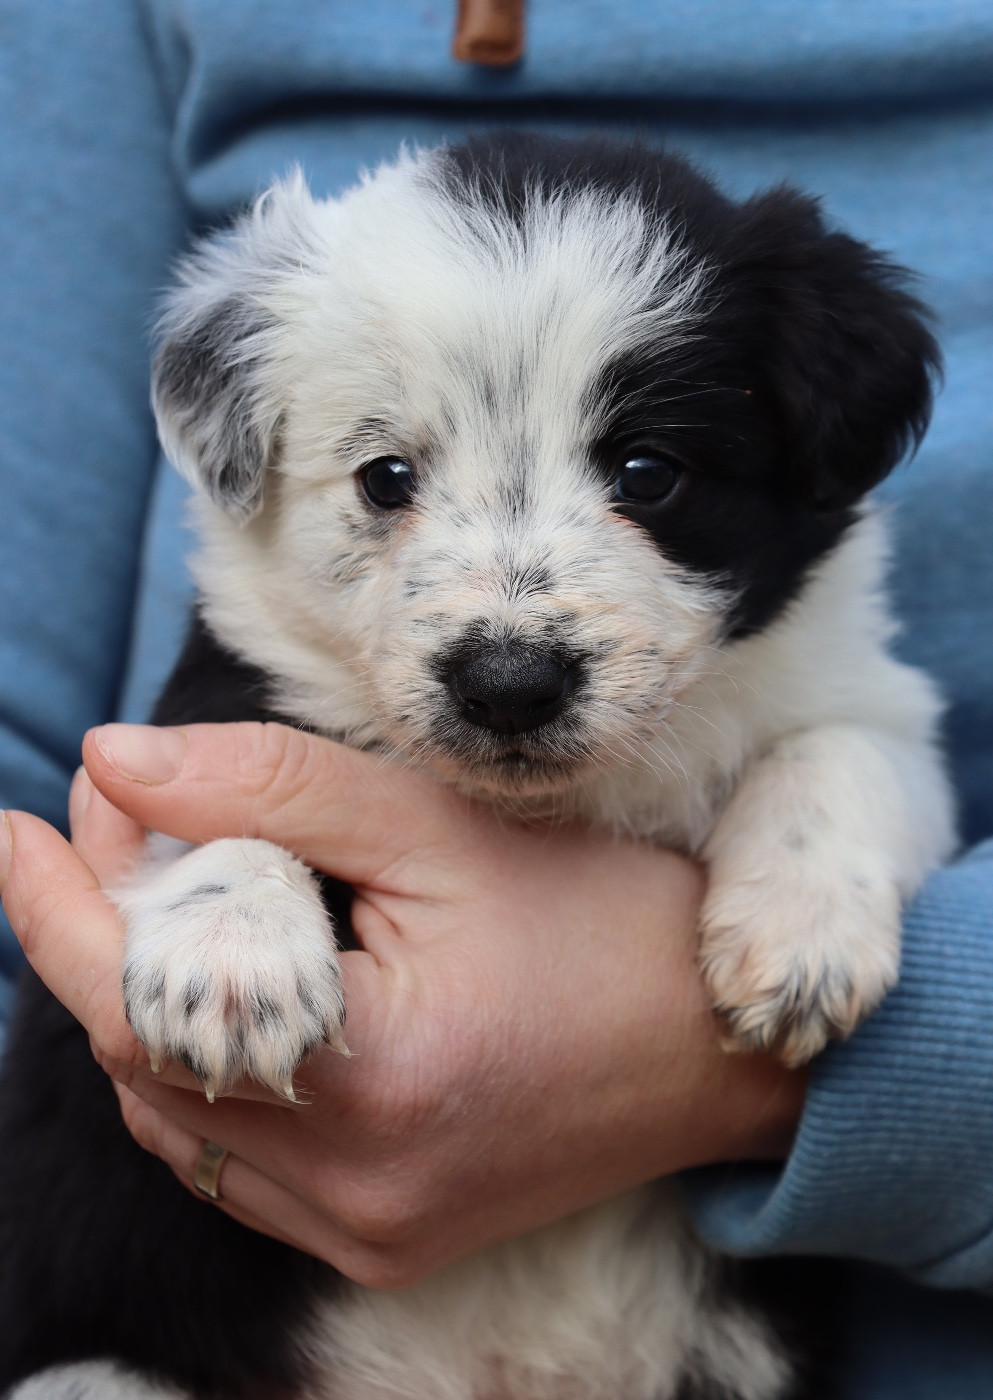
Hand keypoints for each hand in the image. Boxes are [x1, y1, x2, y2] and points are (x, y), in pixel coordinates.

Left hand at [0, 722, 804, 1287]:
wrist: (722, 1048)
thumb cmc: (605, 923)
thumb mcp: (442, 831)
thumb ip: (274, 788)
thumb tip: (117, 762)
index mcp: (372, 1079)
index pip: (139, 996)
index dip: (59, 904)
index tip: (21, 820)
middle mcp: (356, 1186)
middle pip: (143, 1057)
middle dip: (105, 934)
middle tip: (118, 828)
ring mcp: (366, 1230)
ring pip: (174, 1120)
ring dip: (145, 1006)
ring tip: (170, 895)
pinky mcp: (384, 1242)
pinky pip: (233, 1166)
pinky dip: (200, 1075)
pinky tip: (223, 996)